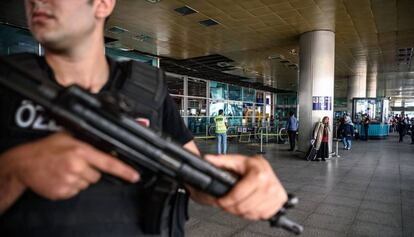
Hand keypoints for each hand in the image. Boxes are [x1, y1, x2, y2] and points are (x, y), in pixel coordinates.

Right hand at [9, 132, 138, 199]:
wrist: (24, 163)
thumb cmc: (46, 149)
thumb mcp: (68, 136)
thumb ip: (88, 138)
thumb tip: (107, 137)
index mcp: (80, 151)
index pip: (108, 163)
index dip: (124, 171)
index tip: (134, 176)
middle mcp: (76, 166)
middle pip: (97, 175)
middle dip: (90, 170)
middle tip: (76, 163)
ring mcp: (69, 181)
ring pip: (87, 184)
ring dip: (80, 178)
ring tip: (66, 169)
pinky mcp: (62, 192)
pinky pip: (75, 191)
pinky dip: (71, 186)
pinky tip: (61, 177)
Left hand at [203, 154, 286, 220]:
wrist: (263, 168)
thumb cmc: (249, 166)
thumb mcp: (235, 161)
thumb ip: (221, 161)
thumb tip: (209, 159)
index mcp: (259, 173)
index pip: (238, 195)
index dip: (226, 200)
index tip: (220, 201)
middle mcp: (270, 184)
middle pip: (244, 206)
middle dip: (231, 208)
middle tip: (226, 204)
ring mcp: (276, 194)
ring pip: (253, 213)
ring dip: (241, 212)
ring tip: (237, 204)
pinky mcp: (280, 201)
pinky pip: (263, 215)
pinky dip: (253, 213)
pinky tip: (248, 205)